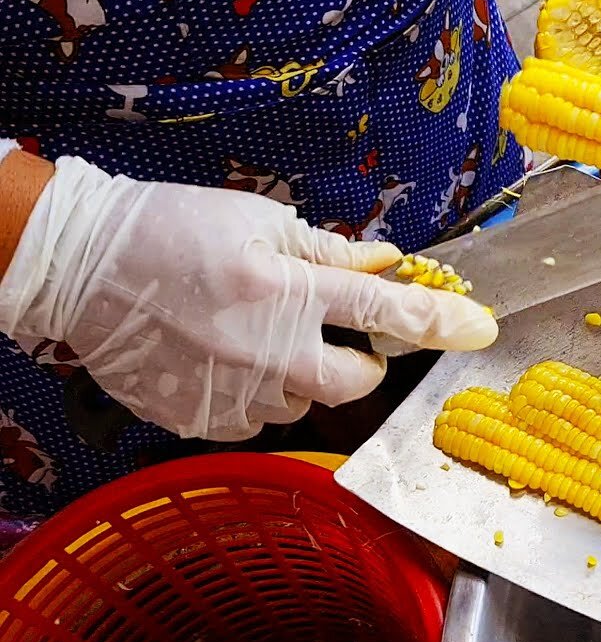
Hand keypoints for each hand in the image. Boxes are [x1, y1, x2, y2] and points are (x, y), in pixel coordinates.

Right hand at [0, 157, 496, 440]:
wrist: (79, 266)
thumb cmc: (171, 228)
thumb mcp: (257, 220)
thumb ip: (329, 251)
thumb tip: (388, 264)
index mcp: (284, 290)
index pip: (384, 312)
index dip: (440, 322)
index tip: (480, 330)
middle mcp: (265, 350)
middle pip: (356, 383)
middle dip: (364, 364)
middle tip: (338, 334)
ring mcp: (230, 392)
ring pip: (302, 404)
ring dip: (301, 377)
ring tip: (258, 335)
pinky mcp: (198, 419)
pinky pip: (255, 420)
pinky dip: (257, 394)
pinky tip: (227, 358)